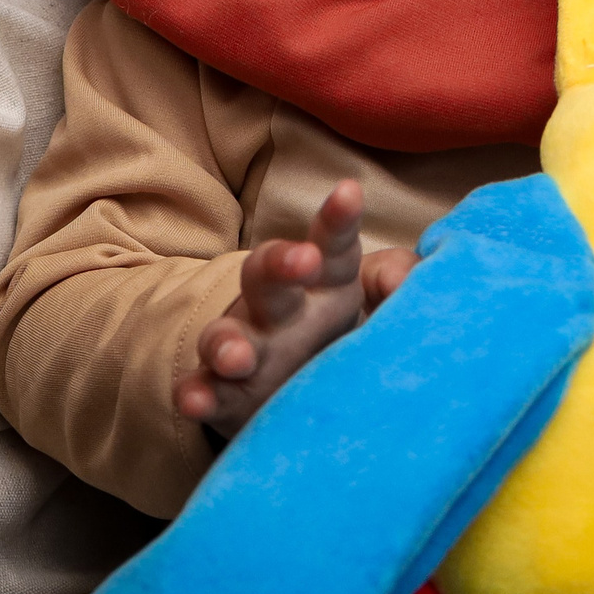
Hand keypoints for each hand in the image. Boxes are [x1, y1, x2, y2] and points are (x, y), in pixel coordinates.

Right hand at [173, 179, 415, 438]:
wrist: (301, 390)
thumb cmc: (345, 332)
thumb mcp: (380, 303)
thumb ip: (394, 278)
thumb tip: (400, 282)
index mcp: (324, 280)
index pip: (332, 244)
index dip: (339, 219)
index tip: (350, 193)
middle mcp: (278, 307)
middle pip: (269, 276)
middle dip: (281, 265)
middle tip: (304, 261)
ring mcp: (247, 347)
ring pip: (228, 335)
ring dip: (228, 343)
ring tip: (236, 357)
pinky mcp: (227, 394)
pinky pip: (208, 391)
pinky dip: (198, 394)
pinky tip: (193, 400)